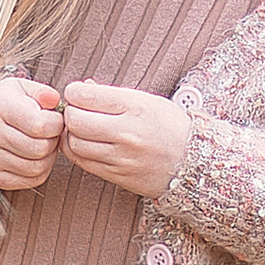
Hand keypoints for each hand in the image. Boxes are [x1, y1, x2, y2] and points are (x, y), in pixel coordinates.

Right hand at [0, 73, 62, 193]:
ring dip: (48, 157)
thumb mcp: (22, 87)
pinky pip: (30, 181)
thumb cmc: (5, 102)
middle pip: (40, 148)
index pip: (41, 125)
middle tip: (50, 133)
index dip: (57, 123)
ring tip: (43, 144)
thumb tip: (55, 102)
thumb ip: (42, 92)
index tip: (54, 118)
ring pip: (37, 168)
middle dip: (53, 141)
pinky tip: (35, 157)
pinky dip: (39, 171)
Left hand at [59, 80, 190, 196]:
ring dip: (71, 133)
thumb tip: (82, 88)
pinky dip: (77, 151)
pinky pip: (83, 162)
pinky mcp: (118, 175)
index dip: (73, 92)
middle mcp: (128, 133)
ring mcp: (122, 157)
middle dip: (69, 113)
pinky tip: (85, 143)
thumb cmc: (169, 126)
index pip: (85, 96)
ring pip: (75, 144)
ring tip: (81, 128)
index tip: (76, 93)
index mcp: (136, 107)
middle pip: (75, 121)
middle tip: (76, 110)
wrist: (194, 162)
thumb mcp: (147, 100)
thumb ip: (112, 94)